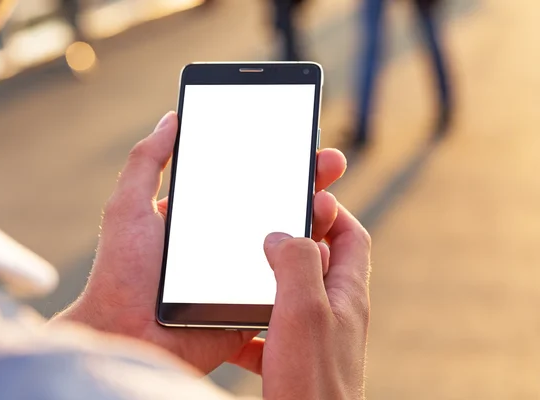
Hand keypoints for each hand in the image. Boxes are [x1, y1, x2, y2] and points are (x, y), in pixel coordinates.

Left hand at [54, 112, 347, 373]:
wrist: (129, 337)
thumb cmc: (122, 273)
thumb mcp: (128, 206)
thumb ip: (146, 161)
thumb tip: (171, 118)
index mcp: (203, 215)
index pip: (247, 179)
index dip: (274, 159)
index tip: (298, 138)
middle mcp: (228, 239)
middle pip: (276, 205)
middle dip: (307, 181)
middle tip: (331, 161)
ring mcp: (244, 270)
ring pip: (290, 240)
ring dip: (314, 218)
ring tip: (327, 200)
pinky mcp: (254, 302)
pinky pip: (290, 280)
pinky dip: (309, 262)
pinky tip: (324, 242)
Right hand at [229, 208, 370, 398]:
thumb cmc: (311, 380)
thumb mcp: (303, 310)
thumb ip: (297, 263)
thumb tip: (282, 234)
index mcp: (345, 294)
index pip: (352, 237)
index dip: (333, 212)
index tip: (305, 199)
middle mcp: (336, 313)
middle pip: (321, 262)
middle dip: (294, 243)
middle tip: (262, 232)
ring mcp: (317, 338)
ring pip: (293, 296)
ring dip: (268, 283)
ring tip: (240, 277)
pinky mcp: (297, 360)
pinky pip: (273, 332)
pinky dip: (252, 326)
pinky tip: (230, 333)